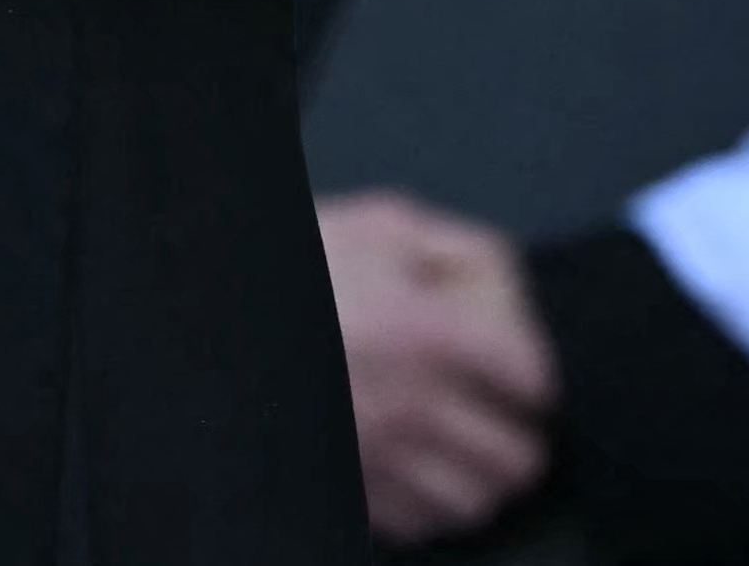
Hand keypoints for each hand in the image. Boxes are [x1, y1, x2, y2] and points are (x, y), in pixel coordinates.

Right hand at [319, 191, 555, 544]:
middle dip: (517, 430)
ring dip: (480, 474)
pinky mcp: (348, 488)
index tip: (517, 367)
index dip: (533, 370)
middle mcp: (408, 407)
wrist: (215, 304)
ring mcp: (376, 457)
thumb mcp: (385, 224)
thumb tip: (513, 302)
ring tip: (461, 442)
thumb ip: (465, 254)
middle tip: (500, 409)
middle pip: (516, 458)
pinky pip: (422, 525)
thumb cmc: (299, 262)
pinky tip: (417, 465)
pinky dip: (432, 504)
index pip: (533, 381)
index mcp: (426, 334)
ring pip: (475, 502)